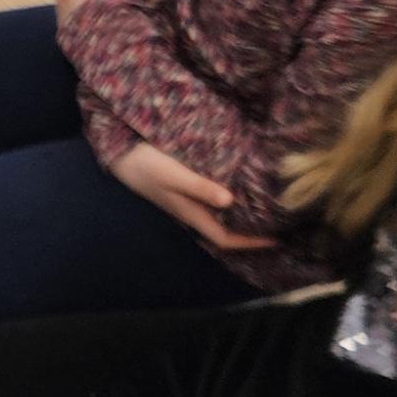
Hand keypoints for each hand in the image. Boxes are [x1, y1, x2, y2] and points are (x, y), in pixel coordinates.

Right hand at [106, 140, 273, 251]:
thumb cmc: (145, 164)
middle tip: (278, 225)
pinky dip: (230, 201)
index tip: (276, 240)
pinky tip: (240, 188)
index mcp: (190, 212)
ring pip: (219, 217)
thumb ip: (200, 187)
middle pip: (224, 231)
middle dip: (250, 233)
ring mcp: (186, 200)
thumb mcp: (173, 174)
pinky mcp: (183, 187)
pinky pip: (212, 201)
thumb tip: (231, 201)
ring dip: (241, 217)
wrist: (118, 153)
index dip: (250, 242)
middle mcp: (190, 210)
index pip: (225, 238)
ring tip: (265, 209)